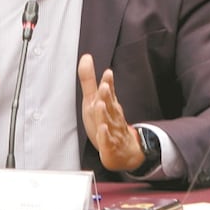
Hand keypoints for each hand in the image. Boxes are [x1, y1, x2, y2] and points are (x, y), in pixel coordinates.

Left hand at [78, 54, 144, 171]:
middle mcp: (112, 116)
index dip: (108, 83)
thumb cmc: (107, 122)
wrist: (124, 151)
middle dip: (107, 95)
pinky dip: (105, 135)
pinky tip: (102, 130)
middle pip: (110, 105)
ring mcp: (111, 131)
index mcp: (109, 105)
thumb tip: (86, 58)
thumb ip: (89, 80)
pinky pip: (107, 140)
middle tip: (105, 86)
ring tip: (100, 104)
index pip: (109, 93)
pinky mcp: (109, 146)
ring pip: (108, 121)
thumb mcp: (95, 99)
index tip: (108, 73)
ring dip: (104, 113)